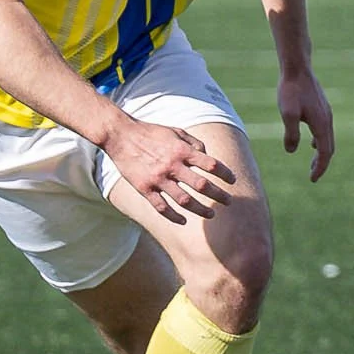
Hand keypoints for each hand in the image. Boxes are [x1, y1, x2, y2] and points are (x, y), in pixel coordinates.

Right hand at [102, 117, 235, 222]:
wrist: (120, 135)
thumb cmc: (151, 132)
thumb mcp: (176, 132)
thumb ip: (194, 144)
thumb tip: (208, 158)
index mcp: (181, 150)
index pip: (211, 165)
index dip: (225, 174)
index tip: (233, 180)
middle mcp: (171, 165)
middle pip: (201, 185)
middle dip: (219, 195)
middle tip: (229, 201)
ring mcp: (157, 179)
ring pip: (184, 200)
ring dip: (200, 209)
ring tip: (211, 214)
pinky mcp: (144, 188)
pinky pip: (161, 207)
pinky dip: (174, 216)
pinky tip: (183, 221)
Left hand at [278, 68, 335, 181]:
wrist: (297, 68)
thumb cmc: (291, 90)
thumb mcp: (287, 113)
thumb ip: (291, 134)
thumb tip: (292, 151)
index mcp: (321, 124)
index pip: (325, 153)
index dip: (320, 168)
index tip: (312, 180)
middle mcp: (328, 120)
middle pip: (330, 148)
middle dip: (322, 163)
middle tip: (312, 175)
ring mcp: (326, 113)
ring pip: (328, 139)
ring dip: (322, 153)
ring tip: (313, 163)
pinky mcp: (322, 108)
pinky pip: (325, 130)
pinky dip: (321, 142)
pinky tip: (312, 143)